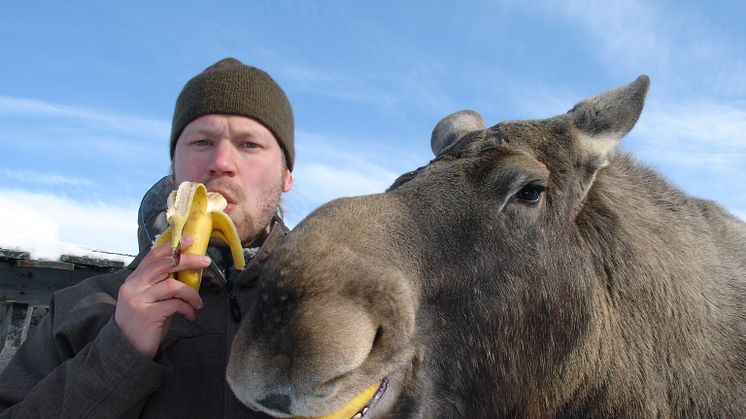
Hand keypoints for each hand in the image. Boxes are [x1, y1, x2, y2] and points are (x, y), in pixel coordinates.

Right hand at [115, 236, 210, 358]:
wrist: (127, 351)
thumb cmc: (143, 324)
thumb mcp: (149, 301)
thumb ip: (161, 287)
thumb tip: (187, 274)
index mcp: (133, 281)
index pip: (153, 257)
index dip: (172, 247)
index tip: (190, 240)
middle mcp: (133, 287)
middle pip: (165, 265)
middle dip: (188, 260)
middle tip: (206, 261)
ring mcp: (139, 300)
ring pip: (173, 285)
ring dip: (192, 293)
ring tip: (199, 303)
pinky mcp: (147, 315)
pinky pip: (176, 305)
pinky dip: (188, 308)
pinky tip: (191, 315)